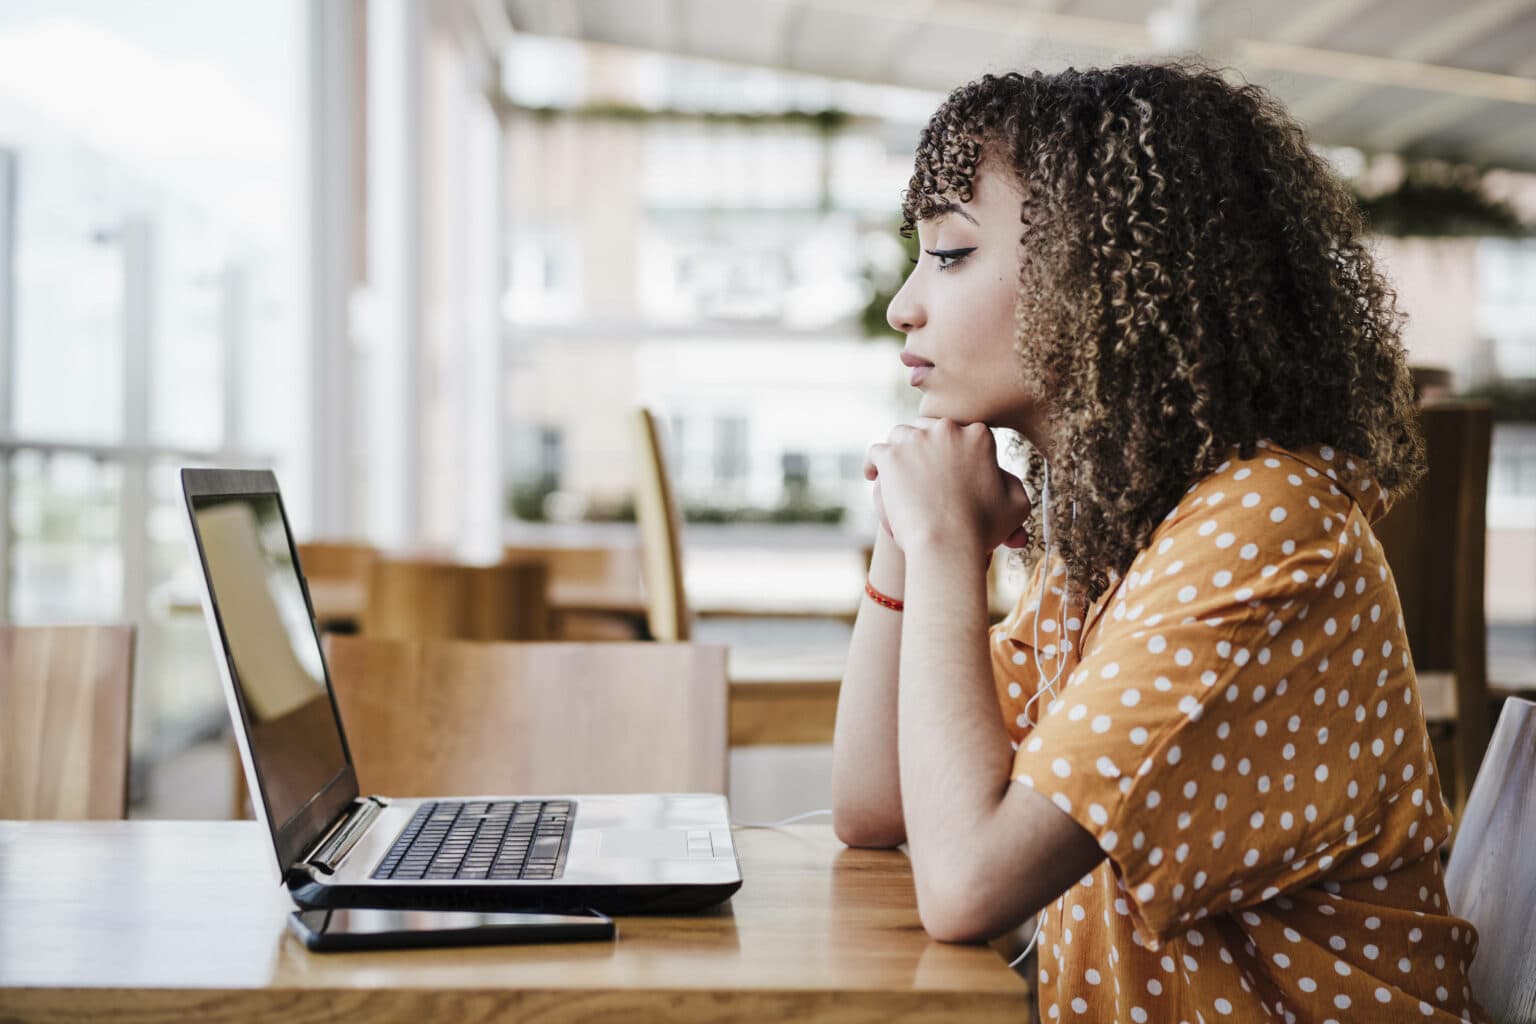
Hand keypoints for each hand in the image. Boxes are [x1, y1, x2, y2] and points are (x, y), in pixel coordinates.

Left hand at [864, 418, 1031, 557]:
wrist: (949, 543)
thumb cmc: (984, 529)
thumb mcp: (1016, 505)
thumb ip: (1011, 484)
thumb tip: (1000, 475)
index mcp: (978, 436)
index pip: (960, 430)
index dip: (952, 446)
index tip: (945, 463)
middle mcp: (947, 429)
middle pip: (929, 427)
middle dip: (924, 443)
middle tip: (918, 465)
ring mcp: (916, 440)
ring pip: (901, 435)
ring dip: (899, 450)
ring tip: (896, 470)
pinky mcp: (891, 456)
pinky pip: (877, 452)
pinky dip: (874, 464)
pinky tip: (874, 476)